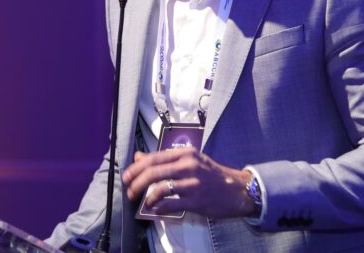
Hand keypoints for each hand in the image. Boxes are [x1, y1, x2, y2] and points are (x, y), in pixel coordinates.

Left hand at [122, 148, 254, 218]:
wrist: (237, 190)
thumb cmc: (211, 175)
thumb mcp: (190, 160)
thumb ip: (165, 159)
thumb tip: (139, 157)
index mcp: (185, 154)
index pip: (154, 158)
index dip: (136, 167)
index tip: (126, 176)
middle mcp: (188, 166)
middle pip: (153, 171)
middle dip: (136, 182)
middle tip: (129, 190)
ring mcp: (192, 183)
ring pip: (160, 188)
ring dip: (146, 196)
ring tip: (142, 201)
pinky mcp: (197, 200)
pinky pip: (171, 204)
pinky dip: (159, 207)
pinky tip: (155, 209)